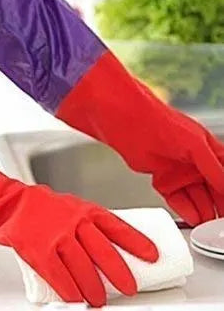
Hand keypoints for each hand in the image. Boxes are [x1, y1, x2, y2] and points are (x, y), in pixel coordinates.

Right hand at [0, 184, 158, 306]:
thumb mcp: (66, 204)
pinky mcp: (40, 251)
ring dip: (94, 289)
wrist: (6, 202)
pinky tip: (75, 298)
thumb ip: (83, 221)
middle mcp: (73, 222)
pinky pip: (61, 277)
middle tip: (129, 287)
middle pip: (104, 252)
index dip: (136, 241)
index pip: (116, 226)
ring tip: (98, 299)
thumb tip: (98, 243)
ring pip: (84, 269)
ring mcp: (57, 237)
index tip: (152, 254)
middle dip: (120, 273)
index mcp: (82, 209)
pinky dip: (70, 292)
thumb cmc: (35, 204)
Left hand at [139, 104, 223, 225]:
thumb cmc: (165, 125)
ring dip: (204, 211)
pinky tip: (193, 218)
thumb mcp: (197, 146)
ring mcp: (180, 173)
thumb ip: (214, 169)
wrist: (133, 127)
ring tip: (210, 225)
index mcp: (210, 151)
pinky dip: (185, 209)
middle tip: (222, 223)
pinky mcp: (163, 181)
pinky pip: (177, 199)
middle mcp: (196, 163)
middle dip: (219, 206)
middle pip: (214, 191)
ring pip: (197, 198)